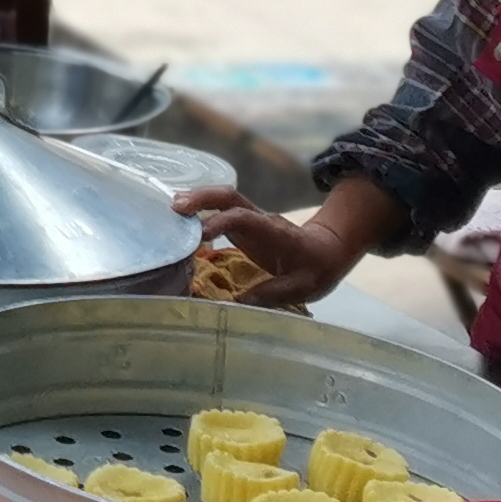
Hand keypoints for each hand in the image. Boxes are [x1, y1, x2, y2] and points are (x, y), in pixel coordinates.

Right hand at [172, 188, 365, 308]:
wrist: (328, 249)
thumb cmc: (316, 268)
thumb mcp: (301, 287)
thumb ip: (271, 293)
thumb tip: (238, 304)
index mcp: (274, 233)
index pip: (244, 218)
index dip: (220, 222)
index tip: (199, 235)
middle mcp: (260, 220)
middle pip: (229, 198)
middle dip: (202, 199)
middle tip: (175, 207)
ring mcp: (252, 219)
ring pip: (224, 199)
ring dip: (198, 199)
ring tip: (172, 207)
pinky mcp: (246, 224)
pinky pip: (222, 210)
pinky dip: (201, 208)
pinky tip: (184, 216)